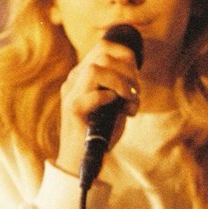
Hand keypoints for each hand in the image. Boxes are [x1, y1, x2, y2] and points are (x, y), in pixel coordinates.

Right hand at [56, 36, 140, 175]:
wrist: (80, 161)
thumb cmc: (100, 132)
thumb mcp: (114, 104)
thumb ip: (121, 87)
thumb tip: (135, 75)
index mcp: (82, 76)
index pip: (103, 47)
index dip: (125, 55)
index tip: (136, 77)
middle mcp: (73, 81)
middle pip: (102, 54)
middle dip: (128, 71)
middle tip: (135, 93)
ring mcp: (71, 94)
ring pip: (95, 69)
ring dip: (121, 83)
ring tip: (130, 100)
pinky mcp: (73, 111)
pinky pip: (94, 95)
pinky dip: (111, 99)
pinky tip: (118, 110)